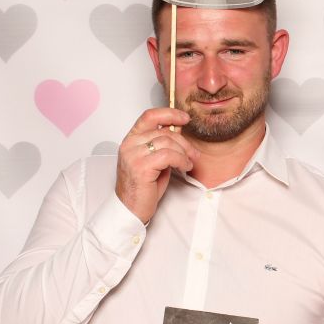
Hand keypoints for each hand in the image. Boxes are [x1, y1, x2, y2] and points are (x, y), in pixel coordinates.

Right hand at [115, 108, 198, 223]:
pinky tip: (184, 168)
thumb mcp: (155, 161)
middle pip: (163, 131)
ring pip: (167, 142)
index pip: (149, 116)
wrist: (131, 209)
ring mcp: (133, 155)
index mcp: (131, 140)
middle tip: (194, 153)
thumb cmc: (143, 187)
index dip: (169, 113)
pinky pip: (168, 156)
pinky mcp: (141, 167)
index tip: (185, 118)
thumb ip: (163, 145)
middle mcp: (129, 145)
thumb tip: (179, 132)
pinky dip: (181, 160)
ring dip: (184, 153)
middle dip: (184, 142)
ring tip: (188, 163)